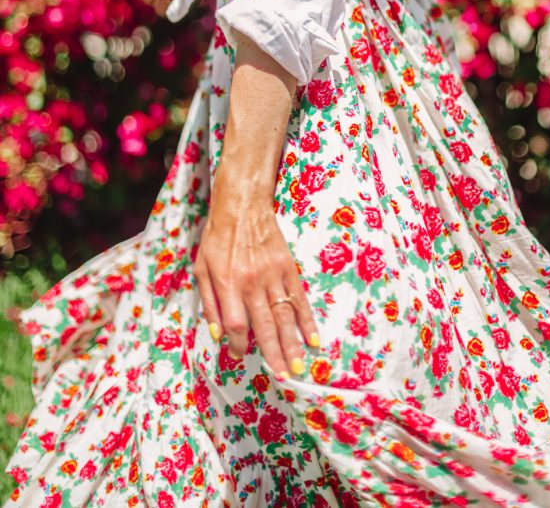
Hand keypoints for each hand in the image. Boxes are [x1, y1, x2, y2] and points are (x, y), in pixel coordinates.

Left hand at [194, 162, 320, 376]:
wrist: (242, 205)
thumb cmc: (217, 238)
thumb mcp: (202, 268)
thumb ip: (209, 302)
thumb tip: (218, 336)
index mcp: (228, 283)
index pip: (236, 324)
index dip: (239, 345)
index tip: (240, 355)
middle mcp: (251, 282)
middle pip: (265, 325)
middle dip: (274, 354)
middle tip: (284, 378)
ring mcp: (272, 274)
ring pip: (284, 315)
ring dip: (293, 343)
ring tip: (300, 367)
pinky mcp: (287, 266)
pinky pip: (299, 296)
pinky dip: (307, 318)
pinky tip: (313, 337)